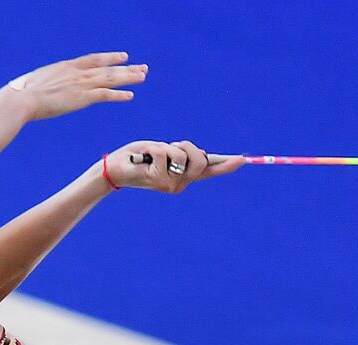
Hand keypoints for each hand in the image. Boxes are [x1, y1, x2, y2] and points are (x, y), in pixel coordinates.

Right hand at [4, 52, 146, 120]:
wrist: (22, 99)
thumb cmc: (22, 94)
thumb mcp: (37, 83)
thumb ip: (47, 84)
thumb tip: (42, 90)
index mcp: (67, 66)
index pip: (94, 59)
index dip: (110, 57)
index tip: (123, 56)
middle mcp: (77, 72)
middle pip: (107, 68)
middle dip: (127, 68)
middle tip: (142, 67)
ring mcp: (81, 84)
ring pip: (111, 78)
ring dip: (129, 77)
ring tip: (143, 76)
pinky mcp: (82, 97)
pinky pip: (105, 94)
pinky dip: (118, 95)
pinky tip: (130, 95)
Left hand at [105, 140, 244, 193]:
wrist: (115, 169)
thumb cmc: (139, 158)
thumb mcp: (164, 152)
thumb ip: (181, 154)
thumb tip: (200, 154)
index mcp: (184, 176)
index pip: (211, 171)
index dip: (227, 165)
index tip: (242, 160)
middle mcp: (180, 184)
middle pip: (200, 158)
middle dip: (187, 146)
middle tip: (170, 147)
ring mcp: (170, 185)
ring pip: (181, 155)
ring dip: (167, 147)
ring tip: (153, 154)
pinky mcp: (157, 180)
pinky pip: (163, 153)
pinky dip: (153, 149)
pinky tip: (143, 158)